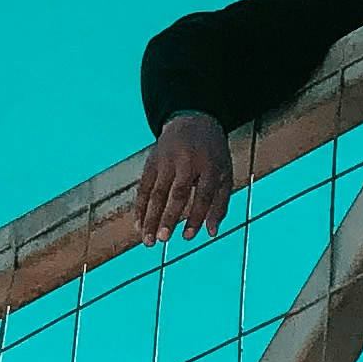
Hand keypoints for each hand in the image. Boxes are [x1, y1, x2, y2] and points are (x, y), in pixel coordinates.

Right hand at [137, 109, 232, 241]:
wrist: (194, 121)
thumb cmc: (212, 155)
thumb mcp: (224, 174)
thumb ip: (220, 204)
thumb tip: (211, 234)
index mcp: (210, 165)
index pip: (203, 195)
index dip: (196, 217)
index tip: (188, 238)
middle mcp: (188, 161)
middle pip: (177, 193)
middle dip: (169, 218)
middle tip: (163, 239)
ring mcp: (167, 159)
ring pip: (156, 192)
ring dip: (150, 217)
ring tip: (148, 240)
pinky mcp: (152, 160)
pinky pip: (144, 187)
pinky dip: (140, 207)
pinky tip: (138, 225)